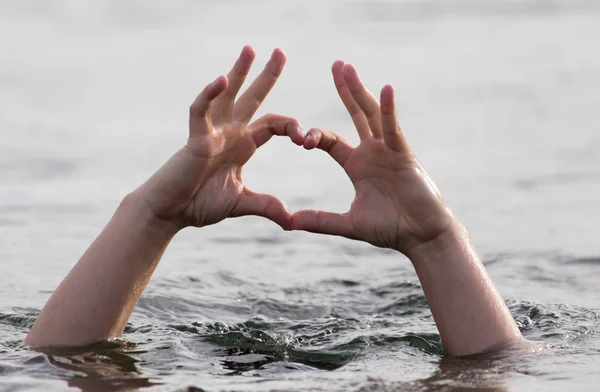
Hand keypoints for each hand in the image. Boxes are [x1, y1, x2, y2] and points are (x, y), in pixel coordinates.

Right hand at [135, 46, 303, 229]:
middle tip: (281, 51)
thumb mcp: (242, 203)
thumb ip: (266, 206)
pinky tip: (221, 79)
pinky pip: (201, 111)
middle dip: (267, 76)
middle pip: (252, 98)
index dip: (291, 126)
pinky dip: (209, 95)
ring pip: (227, 95)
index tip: (305, 138)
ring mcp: (212, 133)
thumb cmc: (200, 203)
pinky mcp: (195, 139)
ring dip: (239, 72)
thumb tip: (292, 222)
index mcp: (244, 145)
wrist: (171, 212)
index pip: (273, 124)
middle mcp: (230, 133)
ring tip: (250, 49)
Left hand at [291, 61, 455, 254]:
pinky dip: (389, 110)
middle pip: (356, 114)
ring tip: (346, 67)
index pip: (331, 140)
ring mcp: (389, 151)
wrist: (422, 237)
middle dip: (345, 90)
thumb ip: (321, 220)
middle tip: (336, 65)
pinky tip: (385, 89)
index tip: (301, 140)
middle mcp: (372, 152)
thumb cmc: (390, 228)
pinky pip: (394, 129)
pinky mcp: (405, 155)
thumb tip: (289, 223)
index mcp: (357, 165)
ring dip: (359, 90)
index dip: (315, 136)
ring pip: (372, 114)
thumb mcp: (349, 224)